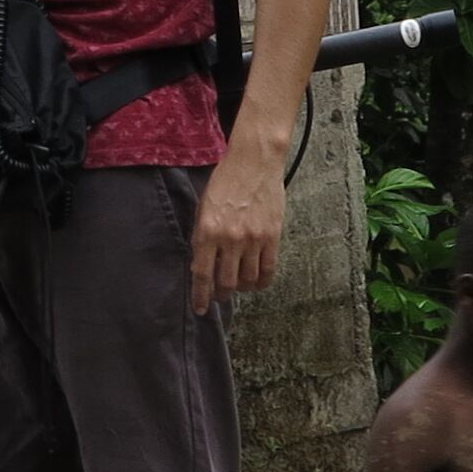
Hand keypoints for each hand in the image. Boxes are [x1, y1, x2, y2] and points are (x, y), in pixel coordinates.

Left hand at [189, 147, 287, 310]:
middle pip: (226, 282)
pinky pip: (268, 270)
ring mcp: (253, 239)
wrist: (254, 163)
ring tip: (237, 286)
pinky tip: (256, 282)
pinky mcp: (272, 236)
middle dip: (221, 295)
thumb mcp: (203, 208)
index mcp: (208, 231)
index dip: (201, 296)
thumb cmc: (225, 182)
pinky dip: (262, 281)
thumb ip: (202, 237)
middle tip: (220, 297)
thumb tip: (201, 265)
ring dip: (241, 288)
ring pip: (248, 280)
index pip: (202, 274)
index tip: (200, 309)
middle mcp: (230, 239)